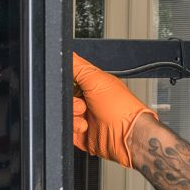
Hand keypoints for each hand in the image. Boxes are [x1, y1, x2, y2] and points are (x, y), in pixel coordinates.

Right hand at [71, 53, 155, 167]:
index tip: (68, 83)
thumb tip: (66, 54)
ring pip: (63, 114)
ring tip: (84, 115)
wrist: (126, 136)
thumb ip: (79, 66)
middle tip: (80, 102)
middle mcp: (88, 101)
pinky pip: (66, 129)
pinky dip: (72, 127)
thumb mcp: (97, 79)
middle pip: (64, 97)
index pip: (70, 79)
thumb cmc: (122, 108)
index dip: (66, 82)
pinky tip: (84, 127)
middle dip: (69, 100)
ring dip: (72, 114)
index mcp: (92, 85)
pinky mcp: (80, 134)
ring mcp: (84, 118)